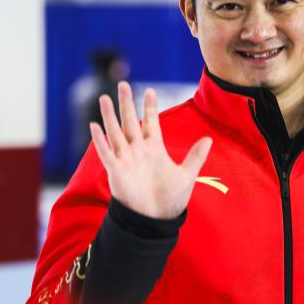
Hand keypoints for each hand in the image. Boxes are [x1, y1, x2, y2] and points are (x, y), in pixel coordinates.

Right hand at [89, 82, 212, 219]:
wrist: (156, 219)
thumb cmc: (171, 199)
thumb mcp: (187, 174)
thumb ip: (195, 156)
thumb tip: (208, 139)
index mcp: (154, 148)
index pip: (151, 122)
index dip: (150, 107)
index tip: (150, 90)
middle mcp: (138, 150)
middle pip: (130, 121)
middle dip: (127, 103)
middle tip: (122, 84)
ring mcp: (126, 159)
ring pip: (116, 132)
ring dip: (110, 115)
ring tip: (104, 97)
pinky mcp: (116, 170)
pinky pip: (107, 153)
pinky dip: (100, 140)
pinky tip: (94, 125)